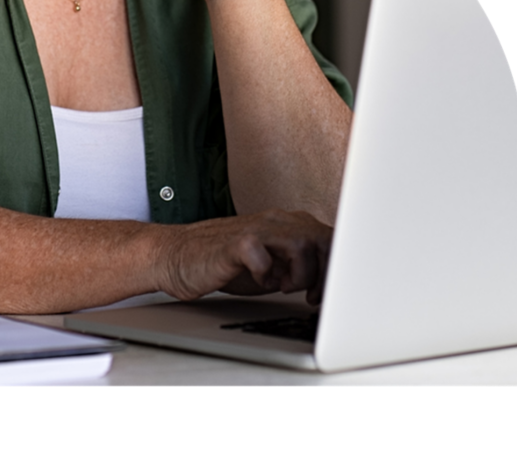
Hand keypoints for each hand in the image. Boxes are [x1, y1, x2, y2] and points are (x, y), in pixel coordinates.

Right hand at [151, 210, 331, 304]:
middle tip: (310, 295)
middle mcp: (276, 221)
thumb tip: (333, 284)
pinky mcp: (236, 243)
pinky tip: (259, 282)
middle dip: (324, 273)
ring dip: (299, 274)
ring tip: (282, 287)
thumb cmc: (226, 264)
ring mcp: (256, 229)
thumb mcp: (273, 265)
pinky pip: (263, 256)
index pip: (330, 238)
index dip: (337, 269)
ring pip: (302, 243)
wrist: (179, 257)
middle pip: (324, 238)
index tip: (329, 294)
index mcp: (288, 224)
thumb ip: (300, 265)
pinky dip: (267, 276)